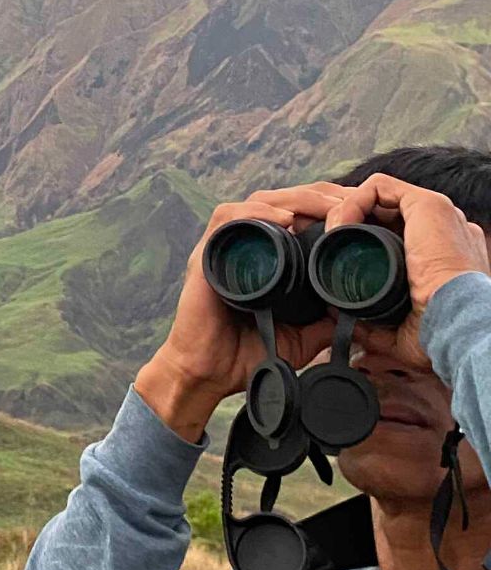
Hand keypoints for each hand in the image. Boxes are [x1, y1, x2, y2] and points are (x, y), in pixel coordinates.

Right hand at [137, 184, 349, 440]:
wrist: (210, 375)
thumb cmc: (249, 354)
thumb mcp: (305, 335)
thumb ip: (329, 318)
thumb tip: (363, 307)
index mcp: (268, 256)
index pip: (300, 212)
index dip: (331, 203)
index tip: (363, 210)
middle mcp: (246, 246)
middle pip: (284, 198)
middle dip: (322, 194)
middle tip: (353, 201)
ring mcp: (225, 249)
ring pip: (260, 201)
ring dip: (296, 197)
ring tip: (326, 206)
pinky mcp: (206, 258)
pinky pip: (228, 220)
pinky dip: (257, 212)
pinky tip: (284, 217)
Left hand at [324, 173, 490, 366]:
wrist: (456, 324)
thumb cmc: (435, 334)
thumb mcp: (395, 331)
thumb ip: (368, 322)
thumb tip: (338, 316)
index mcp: (440, 256)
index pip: (394, 236)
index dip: (358, 241)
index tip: (332, 256)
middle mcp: (442, 230)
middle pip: (384, 213)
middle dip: (347, 223)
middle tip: (322, 244)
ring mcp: (438, 215)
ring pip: (379, 196)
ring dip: (346, 210)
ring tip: (328, 236)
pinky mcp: (429, 205)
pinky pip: (381, 187)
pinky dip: (352, 201)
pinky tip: (339, 225)